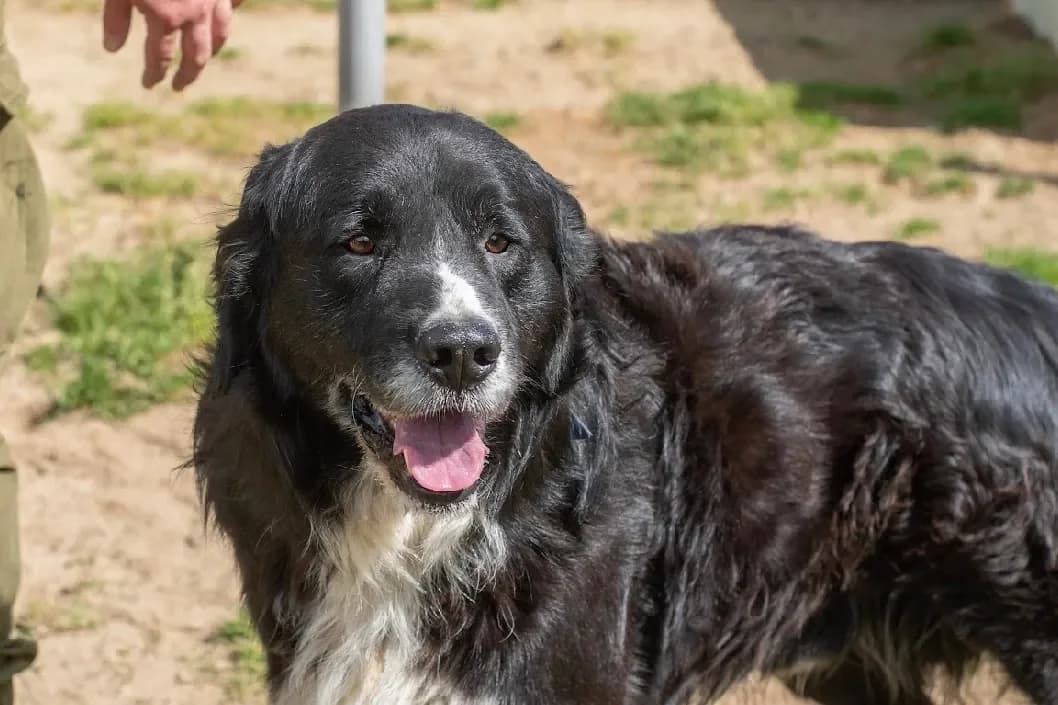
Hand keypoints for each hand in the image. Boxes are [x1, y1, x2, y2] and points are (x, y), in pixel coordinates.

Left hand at [102, 0, 242, 90]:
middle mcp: (195, 15)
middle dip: (188, 74)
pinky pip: (232, 5)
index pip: (160, 57)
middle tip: (180, 86)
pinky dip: (229, 14)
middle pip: (196, 55)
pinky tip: (227, 16)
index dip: (154, 73)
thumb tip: (112, 50)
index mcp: (165, 18)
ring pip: (220, 34)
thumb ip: (115, 18)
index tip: (149, 84)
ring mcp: (214, 0)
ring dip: (212, 51)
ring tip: (204, 60)